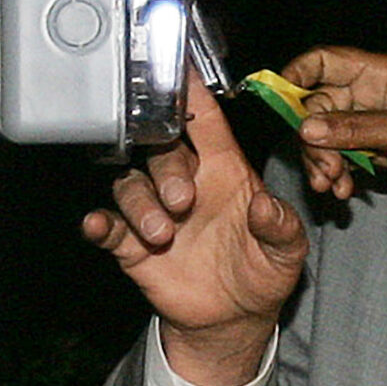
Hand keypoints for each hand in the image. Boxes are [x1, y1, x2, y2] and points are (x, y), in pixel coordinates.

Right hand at [82, 73, 305, 385]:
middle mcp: (186, 183)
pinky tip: (98, 226)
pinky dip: (100, 223)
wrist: (236, 318)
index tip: (176, 68)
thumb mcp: (288, 251)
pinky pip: (109, 226)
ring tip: (162, 233)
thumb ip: (282, 227)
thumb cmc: (264, 270)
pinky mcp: (133, 244)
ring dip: (140, 203)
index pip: (204, 122)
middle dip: (167, 170)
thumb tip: (266, 207)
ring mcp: (157, 212)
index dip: (190, 93)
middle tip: (182, 200)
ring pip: (131, 185)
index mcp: (226, 172)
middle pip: (161, 152)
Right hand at [284, 46, 386, 209]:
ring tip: (333, 186)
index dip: (296, 76)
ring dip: (322, 160)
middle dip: (312, 137)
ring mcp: (373, 123)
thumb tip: (305, 128)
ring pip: (327, 136)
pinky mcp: (377, 150)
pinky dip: (338, 173)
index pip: (325, 61)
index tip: (276, 102)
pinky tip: (344, 192)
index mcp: (382, 72)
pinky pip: (343, 157)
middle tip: (322, 166)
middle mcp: (372, 93)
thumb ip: (355, 129)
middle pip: (318, 105)